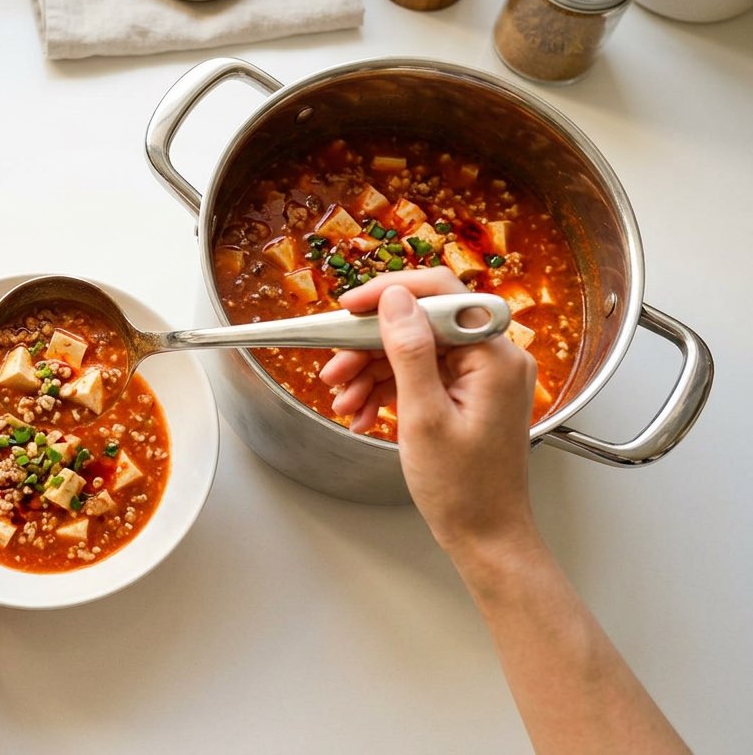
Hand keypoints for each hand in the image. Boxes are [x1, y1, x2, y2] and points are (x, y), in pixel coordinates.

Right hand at [319, 269, 537, 554]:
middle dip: (370, 347)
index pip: (441, 294)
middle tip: (334, 370)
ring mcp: (480, 376)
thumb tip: (394, 300)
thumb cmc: (464, 489)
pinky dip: (386, 391)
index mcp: (495, 356)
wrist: (485, 535)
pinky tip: (361, 413)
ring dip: (371, 373)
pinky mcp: (466, 393)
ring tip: (344, 402)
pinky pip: (419, 375)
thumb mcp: (424, 417)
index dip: (390, 293)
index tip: (349, 306)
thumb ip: (409, 352)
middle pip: (420, 324)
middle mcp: (493, 357)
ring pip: (413, 351)